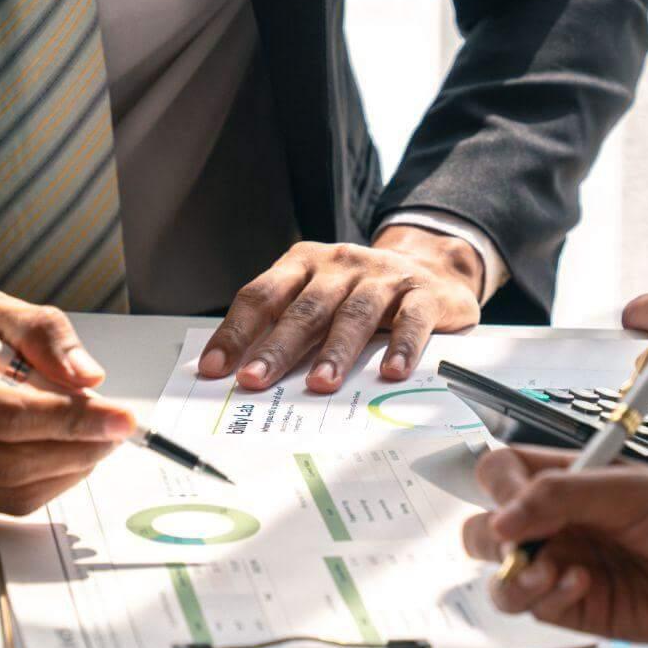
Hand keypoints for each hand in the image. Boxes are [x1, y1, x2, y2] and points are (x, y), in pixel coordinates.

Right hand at [0, 280, 135, 513]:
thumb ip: (40, 331)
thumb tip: (88, 376)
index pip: (5, 415)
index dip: (71, 420)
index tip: (120, 417)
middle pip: (10, 461)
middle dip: (78, 449)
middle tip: (115, 431)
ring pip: (8, 492)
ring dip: (67, 471)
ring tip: (94, 442)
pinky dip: (43, 485)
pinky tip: (61, 458)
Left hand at [196, 227, 483, 391]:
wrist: (432, 266)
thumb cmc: (361, 291)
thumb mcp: (318, 296)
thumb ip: (286, 325)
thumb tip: (242, 374)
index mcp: (303, 263)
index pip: (261, 296)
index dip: (236, 332)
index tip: (215, 368)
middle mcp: (340, 265)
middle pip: (304, 308)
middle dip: (277, 347)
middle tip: (255, 380)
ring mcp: (382, 278)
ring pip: (354, 314)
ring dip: (335, 351)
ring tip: (319, 384)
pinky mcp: (423, 294)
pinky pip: (411, 321)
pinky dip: (402, 347)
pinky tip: (391, 373)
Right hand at [461, 446, 647, 644]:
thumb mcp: (632, 490)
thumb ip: (561, 496)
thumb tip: (500, 518)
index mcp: (570, 478)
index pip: (502, 473)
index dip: (497, 487)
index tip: (515, 502)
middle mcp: (560, 522)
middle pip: (485, 526)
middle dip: (492, 536)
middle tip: (521, 542)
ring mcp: (564, 566)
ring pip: (498, 573)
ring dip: (511, 574)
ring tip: (547, 573)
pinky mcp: (576, 609)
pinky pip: (531, 607)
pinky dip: (543, 597)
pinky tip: (581, 585)